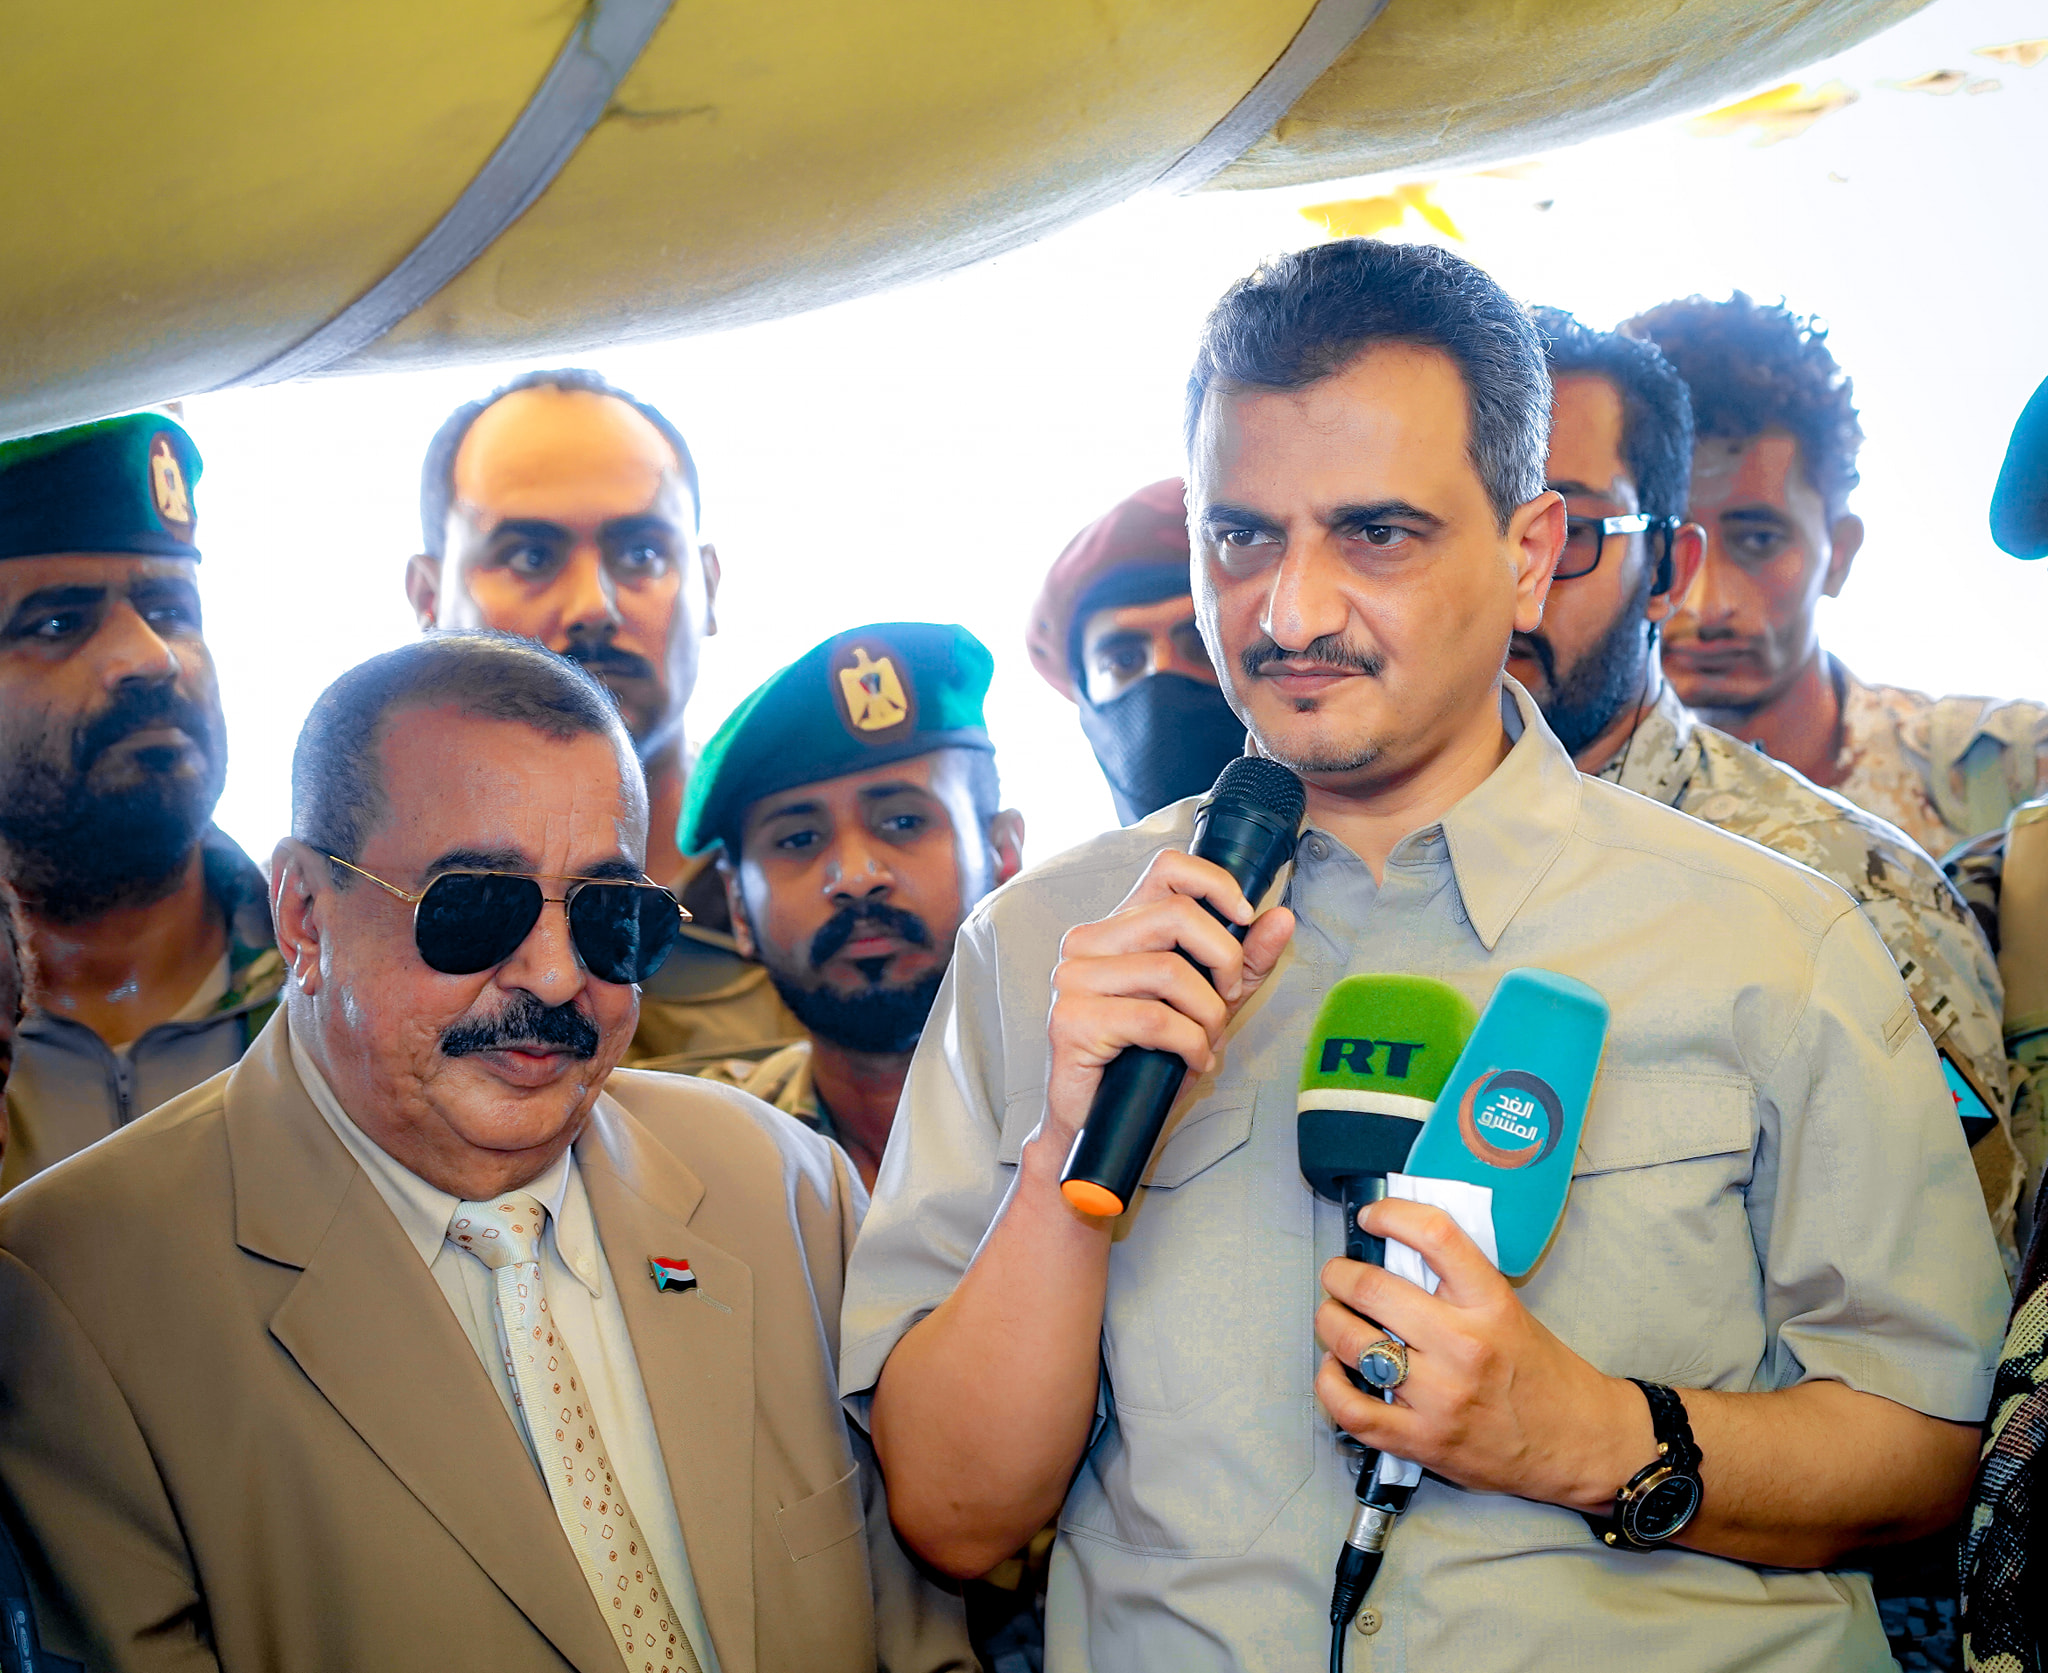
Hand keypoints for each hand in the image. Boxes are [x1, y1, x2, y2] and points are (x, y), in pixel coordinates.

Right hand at [1040, 849, 1293, 1153]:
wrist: (1101, 1122)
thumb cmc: (1149, 1059)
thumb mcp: (1209, 1002)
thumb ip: (1246, 960)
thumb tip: (1282, 917)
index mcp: (1117, 927)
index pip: (1167, 868)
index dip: (1215, 883)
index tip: (1244, 917)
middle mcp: (1086, 943)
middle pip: (1177, 916)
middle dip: (1225, 960)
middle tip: (1229, 999)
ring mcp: (1073, 980)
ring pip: (1170, 970)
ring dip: (1207, 1014)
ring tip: (1206, 1040)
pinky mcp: (1072, 1020)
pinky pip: (1155, 1019)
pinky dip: (1190, 1044)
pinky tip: (1192, 1060)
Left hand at [1313, 1198, 1651, 1512]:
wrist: (1578, 1445)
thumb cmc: (1542, 1374)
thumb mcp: (1511, 1311)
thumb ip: (1458, 1285)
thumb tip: (1395, 1252)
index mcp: (1491, 1304)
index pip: (1435, 1236)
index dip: (1392, 1215)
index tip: (1371, 1218)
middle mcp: (1463, 1346)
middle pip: (1374, 1289)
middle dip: (1341, 1275)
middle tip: (1338, 1274)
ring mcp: (1440, 1396)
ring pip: (1352, 1343)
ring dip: (1329, 1322)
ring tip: (1333, 1317)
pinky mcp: (1423, 1440)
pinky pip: (1351, 1408)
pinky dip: (1328, 1384)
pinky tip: (1334, 1369)